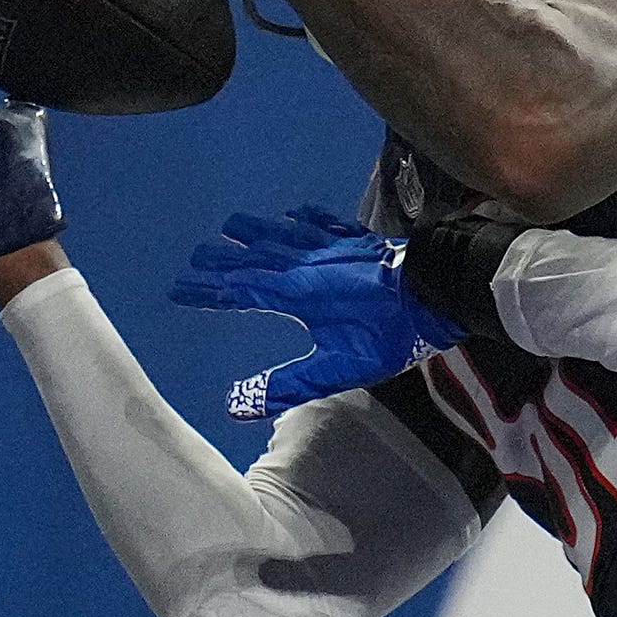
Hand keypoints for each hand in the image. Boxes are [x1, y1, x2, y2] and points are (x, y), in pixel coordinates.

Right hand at [170, 207, 465, 420]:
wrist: (438, 292)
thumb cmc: (388, 334)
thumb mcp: (339, 368)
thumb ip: (289, 384)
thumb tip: (238, 404)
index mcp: (296, 292)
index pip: (241, 290)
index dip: (209, 291)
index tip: (179, 288)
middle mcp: (307, 262)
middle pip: (256, 257)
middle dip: (224, 258)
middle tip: (196, 255)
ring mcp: (333, 246)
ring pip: (284, 233)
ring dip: (256, 231)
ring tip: (232, 224)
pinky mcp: (358, 240)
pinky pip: (321, 223)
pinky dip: (301, 217)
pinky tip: (295, 211)